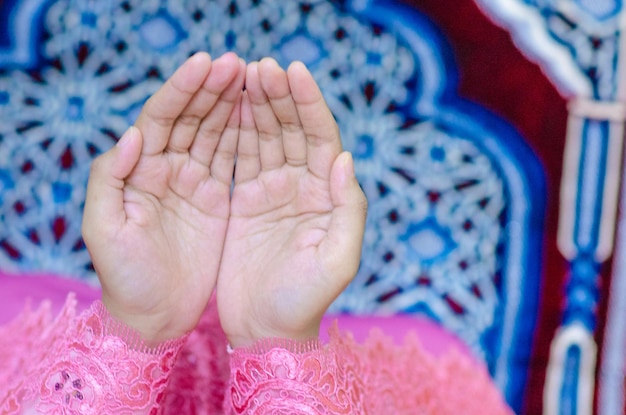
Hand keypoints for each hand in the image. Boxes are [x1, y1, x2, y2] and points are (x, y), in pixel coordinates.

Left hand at [82, 52, 244, 343]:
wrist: (154, 316)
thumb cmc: (125, 278)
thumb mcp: (103, 231)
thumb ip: (109, 179)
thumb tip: (132, 135)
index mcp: (140, 171)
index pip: (162, 118)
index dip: (183, 89)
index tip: (207, 64)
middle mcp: (168, 170)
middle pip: (192, 117)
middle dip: (213, 88)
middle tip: (240, 63)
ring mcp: (195, 183)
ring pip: (216, 132)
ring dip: (233, 104)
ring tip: (256, 78)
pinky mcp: (219, 200)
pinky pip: (234, 158)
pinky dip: (247, 135)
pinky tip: (261, 115)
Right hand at [217, 58, 367, 347]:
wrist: (266, 328)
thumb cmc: (306, 299)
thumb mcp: (338, 260)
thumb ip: (348, 209)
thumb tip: (346, 159)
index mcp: (326, 195)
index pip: (322, 137)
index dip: (309, 103)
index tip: (293, 70)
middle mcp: (302, 187)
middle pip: (293, 129)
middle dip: (279, 96)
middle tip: (260, 66)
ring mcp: (272, 192)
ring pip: (267, 137)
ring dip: (257, 105)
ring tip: (242, 74)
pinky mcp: (244, 202)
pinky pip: (241, 157)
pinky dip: (236, 130)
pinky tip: (228, 107)